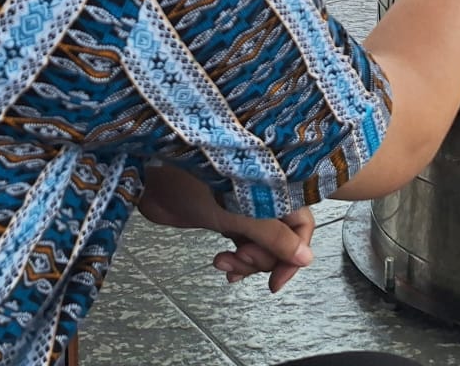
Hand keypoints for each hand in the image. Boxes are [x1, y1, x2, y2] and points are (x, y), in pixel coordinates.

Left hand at [137, 166, 315, 293]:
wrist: (153, 179)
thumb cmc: (195, 181)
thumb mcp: (240, 213)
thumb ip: (275, 236)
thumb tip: (306, 259)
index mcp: (276, 187)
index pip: (302, 227)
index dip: (293, 255)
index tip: (275, 281)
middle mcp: (265, 197)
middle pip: (281, 240)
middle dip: (261, 258)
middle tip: (239, 261)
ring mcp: (246, 208)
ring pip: (261, 245)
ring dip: (245, 261)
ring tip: (222, 263)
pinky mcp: (228, 218)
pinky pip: (243, 245)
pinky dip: (236, 259)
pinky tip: (222, 265)